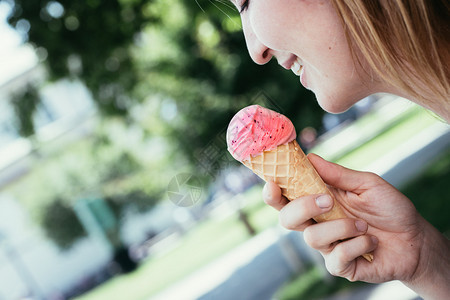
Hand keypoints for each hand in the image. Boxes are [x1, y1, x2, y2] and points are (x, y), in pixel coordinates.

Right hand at [263, 153, 449, 297]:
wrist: (416, 238)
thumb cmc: (390, 208)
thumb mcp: (366, 184)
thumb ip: (337, 174)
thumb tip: (310, 157)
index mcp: (319, 201)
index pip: (286, 197)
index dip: (273, 192)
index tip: (273, 182)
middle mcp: (318, 223)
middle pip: (286, 219)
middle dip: (302, 207)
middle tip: (328, 200)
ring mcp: (328, 246)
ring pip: (312, 238)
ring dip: (340, 228)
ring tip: (364, 225)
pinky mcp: (341, 266)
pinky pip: (336, 257)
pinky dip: (357, 245)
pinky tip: (372, 242)